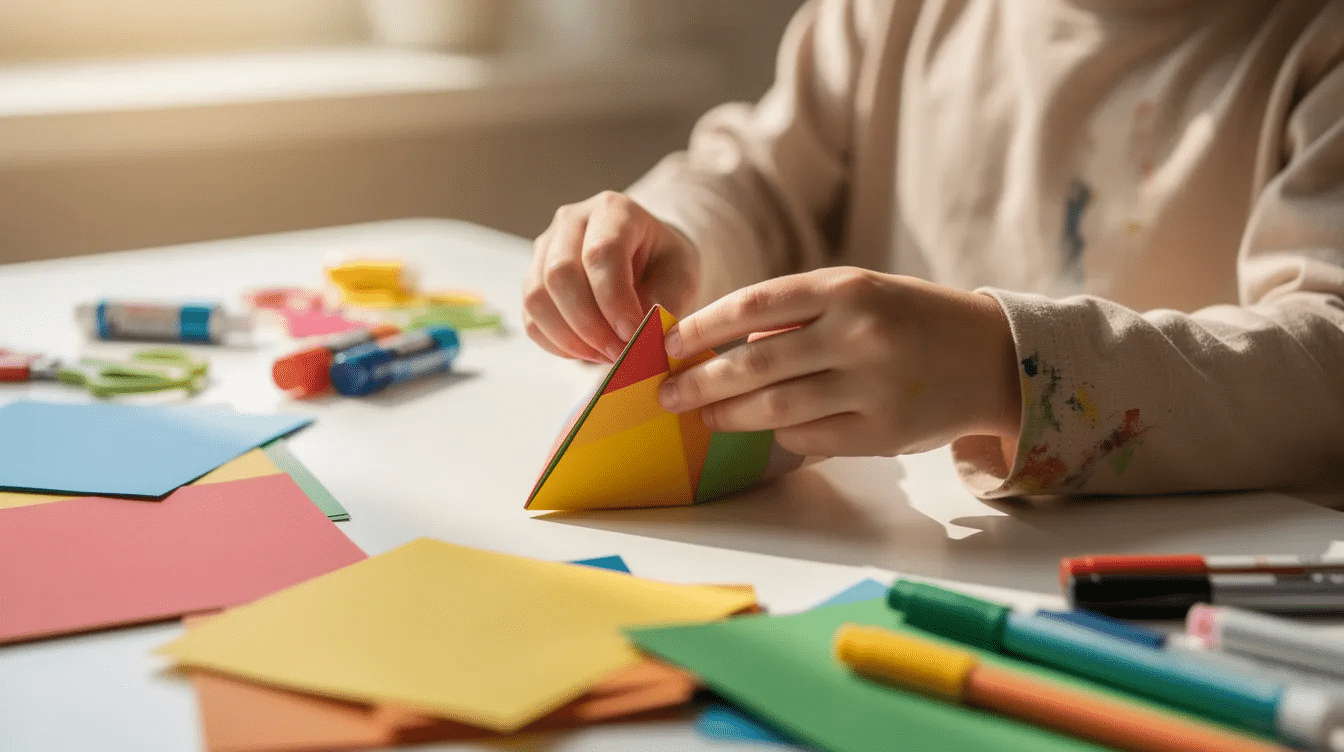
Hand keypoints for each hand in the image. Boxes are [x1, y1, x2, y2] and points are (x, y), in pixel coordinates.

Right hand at [523, 191, 699, 362]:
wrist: (647, 258)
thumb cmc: (665, 263)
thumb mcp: (681, 277)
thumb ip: (664, 303)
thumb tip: (637, 337)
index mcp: (614, 210)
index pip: (601, 253)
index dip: (613, 300)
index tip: (632, 335)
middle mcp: (571, 221)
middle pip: (560, 274)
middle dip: (589, 325)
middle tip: (618, 353)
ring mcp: (546, 247)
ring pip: (537, 298)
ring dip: (570, 338)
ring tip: (604, 356)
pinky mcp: (533, 278)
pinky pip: (531, 317)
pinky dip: (556, 344)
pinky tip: (586, 353)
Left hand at [657, 267, 1020, 456]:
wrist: (992, 357)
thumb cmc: (910, 319)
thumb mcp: (860, 293)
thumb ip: (798, 313)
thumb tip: (722, 345)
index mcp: (846, 288)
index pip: (753, 305)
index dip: (701, 327)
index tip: (668, 344)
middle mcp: (858, 333)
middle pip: (754, 363)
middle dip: (701, 382)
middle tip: (669, 395)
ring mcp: (872, 386)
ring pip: (776, 407)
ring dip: (730, 415)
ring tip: (705, 417)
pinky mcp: (883, 432)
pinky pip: (809, 437)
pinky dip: (780, 434)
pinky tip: (768, 428)